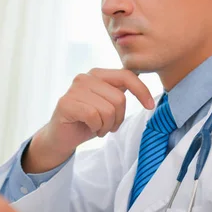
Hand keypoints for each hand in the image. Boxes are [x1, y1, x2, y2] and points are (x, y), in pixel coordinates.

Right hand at [23, 68, 153, 172]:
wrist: (61, 138)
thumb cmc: (87, 121)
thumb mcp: (108, 103)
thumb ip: (119, 90)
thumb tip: (140, 75)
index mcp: (98, 74)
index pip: (126, 75)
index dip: (141, 90)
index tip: (150, 106)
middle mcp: (85, 77)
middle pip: (119, 98)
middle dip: (118, 118)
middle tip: (108, 126)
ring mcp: (74, 89)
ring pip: (108, 109)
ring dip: (106, 125)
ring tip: (98, 127)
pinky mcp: (66, 103)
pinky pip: (94, 116)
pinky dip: (96, 128)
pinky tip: (90, 128)